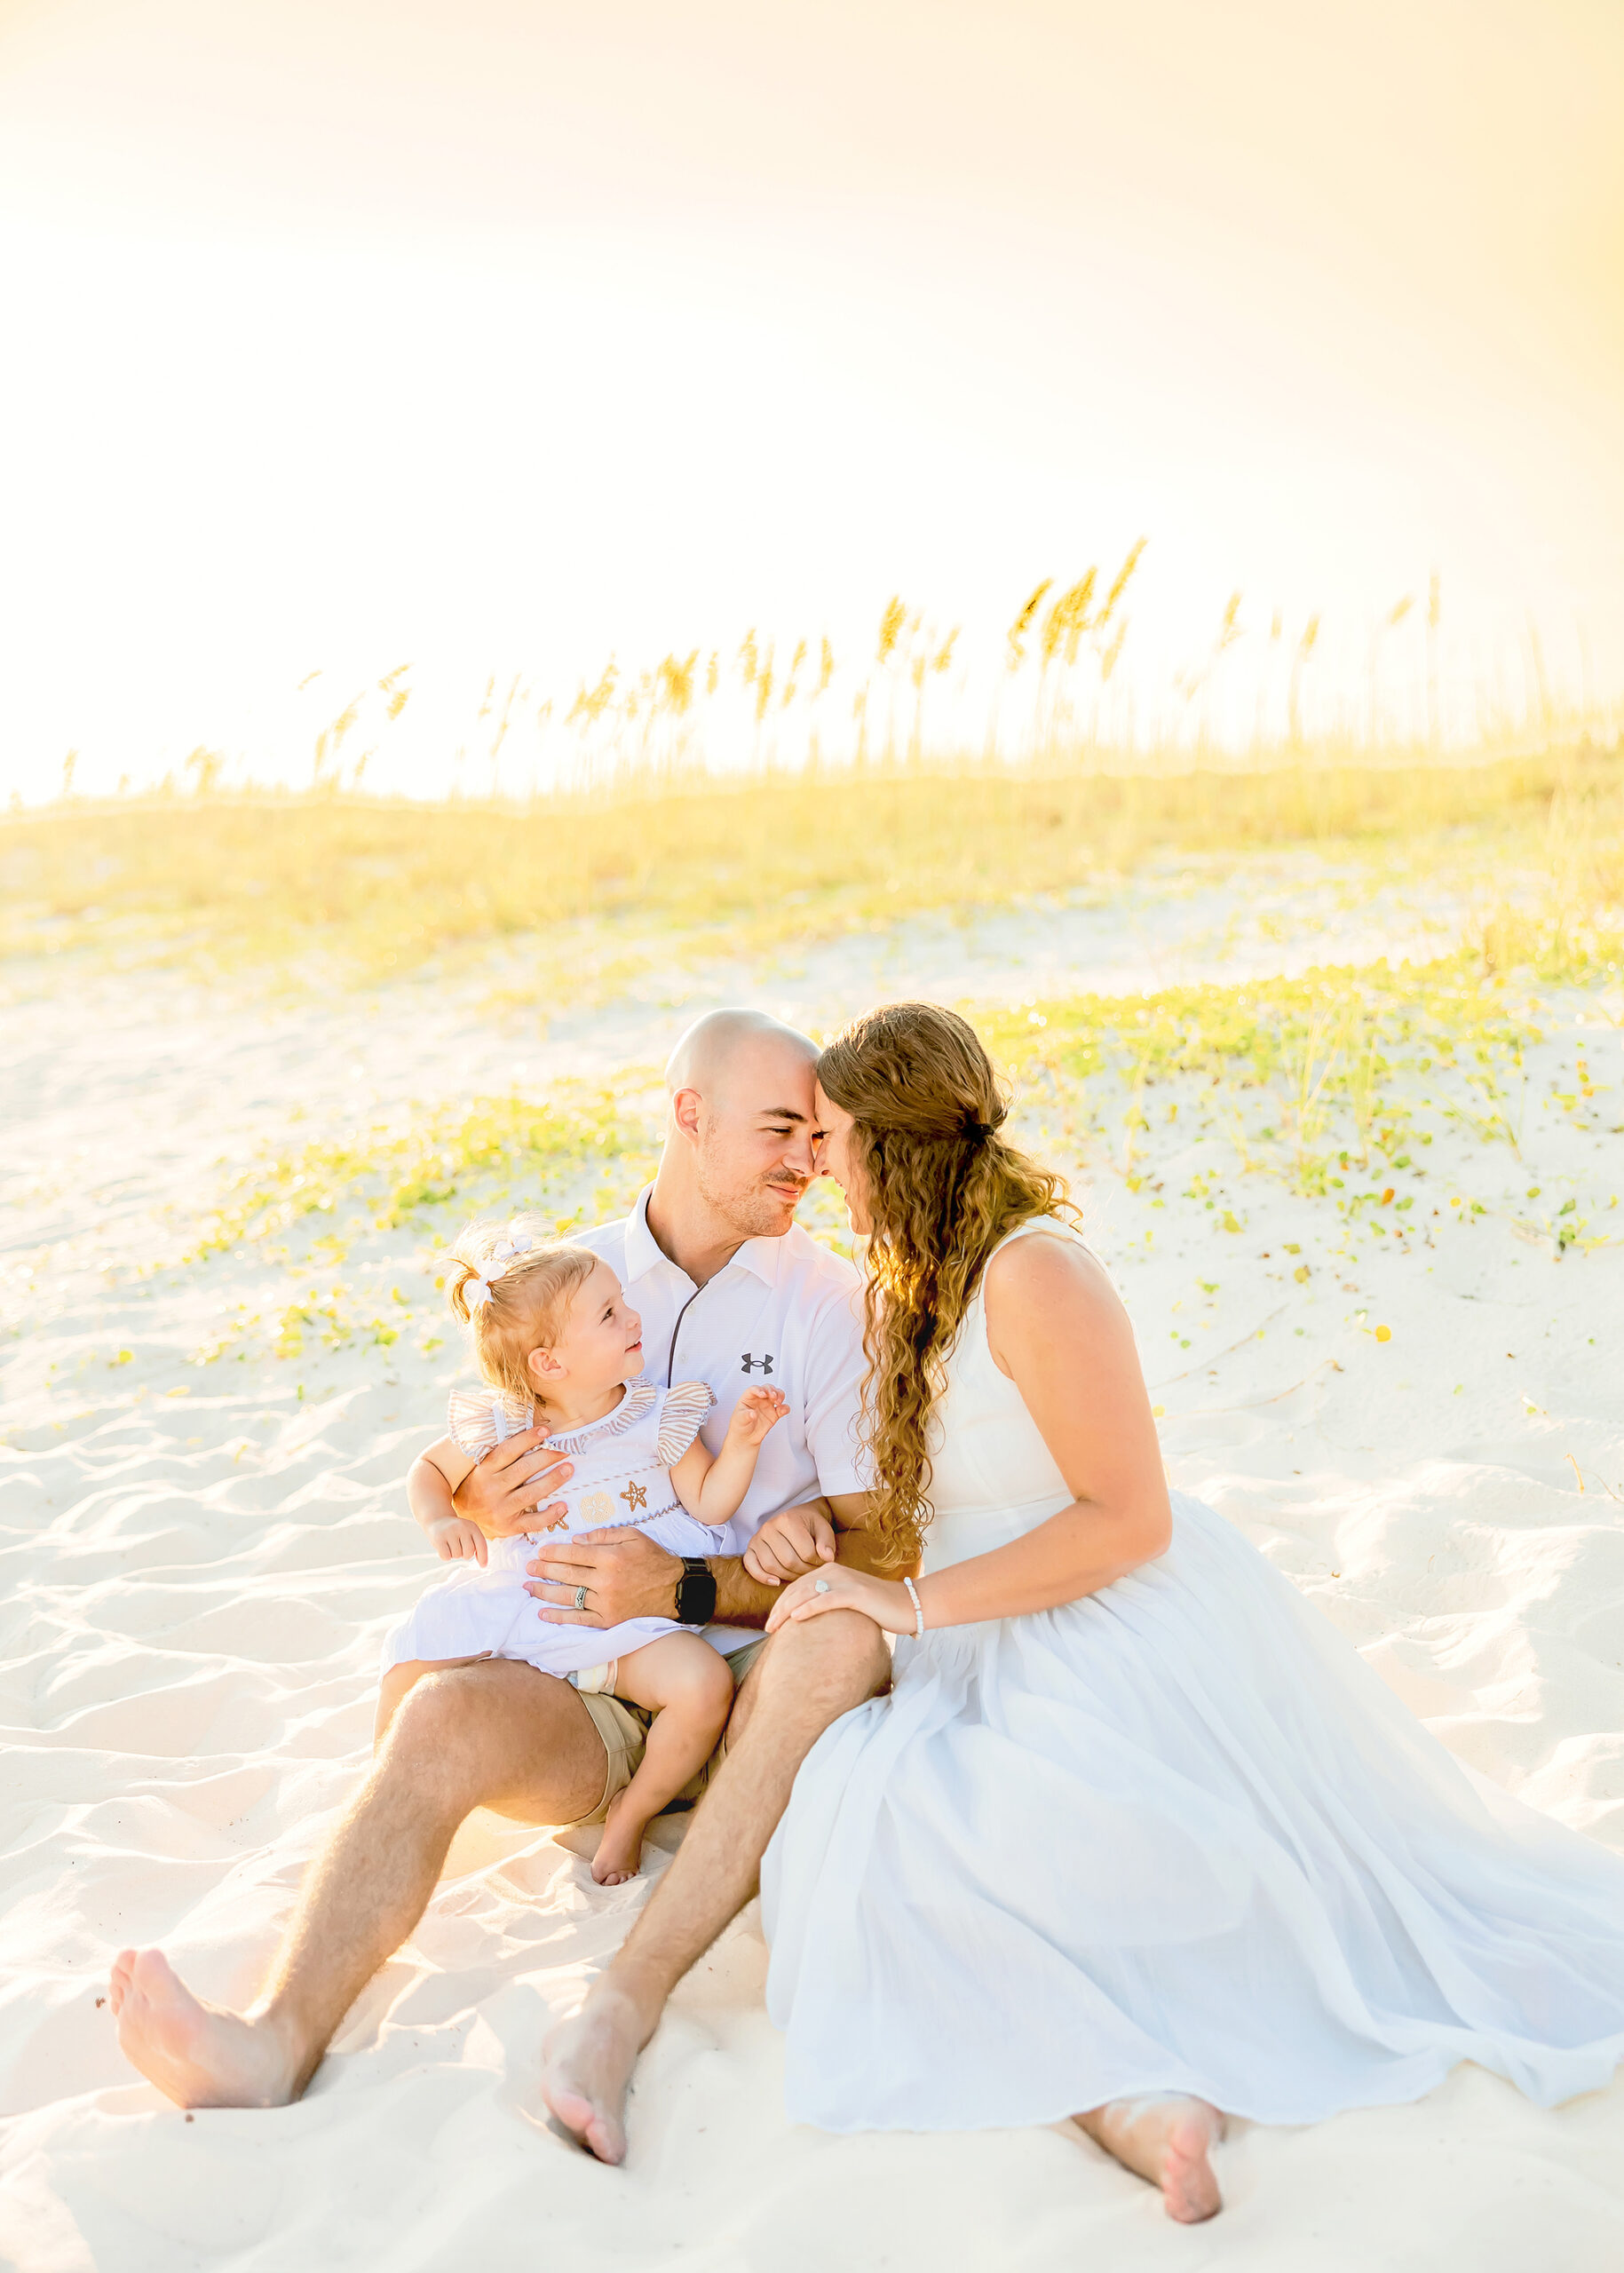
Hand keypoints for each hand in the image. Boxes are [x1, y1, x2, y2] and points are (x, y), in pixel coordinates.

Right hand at [427, 1515, 488, 1565]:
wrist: (438, 1520)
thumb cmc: (457, 1531)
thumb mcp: (469, 1532)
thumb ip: (477, 1545)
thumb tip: (483, 1564)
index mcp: (472, 1527)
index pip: (481, 1544)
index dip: (483, 1556)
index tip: (483, 1566)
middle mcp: (462, 1528)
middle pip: (469, 1553)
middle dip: (465, 1555)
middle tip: (459, 1547)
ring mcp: (450, 1532)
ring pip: (457, 1555)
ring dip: (454, 1554)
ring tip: (450, 1545)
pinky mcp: (439, 1538)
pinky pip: (446, 1556)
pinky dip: (445, 1556)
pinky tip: (444, 1548)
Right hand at [453, 1425, 572, 1539]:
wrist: (462, 1522)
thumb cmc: (478, 1488)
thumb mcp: (481, 1470)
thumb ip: (502, 1457)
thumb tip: (532, 1435)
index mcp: (484, 1471)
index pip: (507, 1451)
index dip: (527, 1439)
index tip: (546, 1431)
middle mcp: (491, 1490)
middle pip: (522, 1470)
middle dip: (546, 1458)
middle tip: (564, 1450)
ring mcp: (500, 1510)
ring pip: (530, 1494)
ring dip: (552, 1481)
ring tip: (568, 1469)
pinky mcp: (508, 1527)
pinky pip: (532, 1522)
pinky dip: (549, 1515)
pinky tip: (563, 1505)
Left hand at [526, 1527, 682, 1628]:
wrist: (675, 1590)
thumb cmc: (654, 1559)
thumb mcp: (634, 1536)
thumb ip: (604, 1535)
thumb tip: (576, 1540)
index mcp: (611, 1558)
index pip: (574, 1554)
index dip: (554, 1552)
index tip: (540, 1551)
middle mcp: (605, 1581)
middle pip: (567, 1575)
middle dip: (544, 1570)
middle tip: (528, 1567)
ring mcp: (605, 1603)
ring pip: (569, 1597)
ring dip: (545, 1592)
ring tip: (529, 1586)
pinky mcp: (608, 1620)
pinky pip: (579, 1619)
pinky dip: (560, 1617)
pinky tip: (544, 1613)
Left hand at [725, 1385, 788, 1447]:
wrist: (746, 1438)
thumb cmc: (740, 1426)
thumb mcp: (739, 1420)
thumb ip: (746, 1416)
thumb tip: (752, 1413)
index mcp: (748, 1398)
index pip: (754, 1389)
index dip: (759, 1389)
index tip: (763, 1394)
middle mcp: (759, 1400)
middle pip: (767, 1388)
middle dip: (772, 1390)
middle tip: (773, 1396)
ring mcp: (768, 1406)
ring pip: (777, 1394)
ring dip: (780, 1395)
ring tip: (778, 1402)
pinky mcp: (774, 1414)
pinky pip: (783, 1408)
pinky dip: (785, 1408)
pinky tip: (782, 1410)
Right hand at [743, 1502, 836, 1585]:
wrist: (798, 1517)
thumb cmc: (811, 1526)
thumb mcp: (824, 1529)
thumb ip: (826, 1543)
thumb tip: (827, 1558)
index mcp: (788, 1520)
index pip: (805, 1552)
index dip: (818, 1562)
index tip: (823, 1562)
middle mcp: (769, 1527)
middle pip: (788, 1561)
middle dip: (804, 1571)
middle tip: (812, 1571)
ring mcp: (757, 1537)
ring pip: (771, 1566)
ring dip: (788, 1576)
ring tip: (800, 1574)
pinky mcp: (750, 1548)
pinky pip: (751, 1566)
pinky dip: (762, 1577)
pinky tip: (776, 1582)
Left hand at [765, 1565, 913, 1635]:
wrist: (910, 1605)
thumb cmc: (879, 1608)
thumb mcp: (848, 1601)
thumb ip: (829, 1602)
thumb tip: (806, 1619)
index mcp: (831, 1571)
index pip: (797, 1586)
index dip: (781, 1604)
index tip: (770, 1622)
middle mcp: (835, 1571)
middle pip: (798, 1589)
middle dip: (779, 1609)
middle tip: (767, 1628)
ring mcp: (846, 1581)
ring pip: (808, 1593)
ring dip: (788, 1610)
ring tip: (775, 1626)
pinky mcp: (857, 1593)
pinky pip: (827, 1599)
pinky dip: (810, 1607)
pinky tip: (797, 1618)